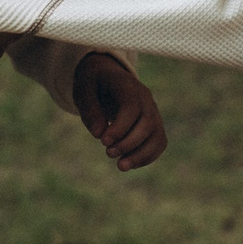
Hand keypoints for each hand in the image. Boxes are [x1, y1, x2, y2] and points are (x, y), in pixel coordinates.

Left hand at [73, 51, 166, 168]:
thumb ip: (90, 111)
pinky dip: (147, 156)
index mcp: (128, 84)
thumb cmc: (93, 84)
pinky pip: (159, 142)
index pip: (132, 107)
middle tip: (108, 153)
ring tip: (121, 166)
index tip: (103, 142)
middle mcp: (146, 98)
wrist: (106, 77)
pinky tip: (129, 163)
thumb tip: (99, 134)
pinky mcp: (154, 124)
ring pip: (157, 136)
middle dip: (129, 143)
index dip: (120, 127)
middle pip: (148, 123)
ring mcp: (153, 111)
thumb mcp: (83, 90)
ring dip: (141, 155)